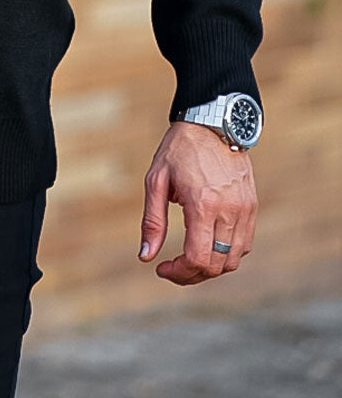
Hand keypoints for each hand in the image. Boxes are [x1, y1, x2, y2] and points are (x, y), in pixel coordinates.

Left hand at [138, 120, 256, 284]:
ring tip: (189, 259)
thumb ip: (152, 222)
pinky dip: (227, 253)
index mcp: (203, 205)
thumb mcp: (156, 181)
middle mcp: (229, 211)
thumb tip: (145, 257)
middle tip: (173, 268)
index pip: (198, 259)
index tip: (162, 268)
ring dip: (211, 267)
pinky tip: (208, 244)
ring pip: (234, 259)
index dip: (179, 273)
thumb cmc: (179, 150)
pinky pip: (245, 243)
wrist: (212, 122)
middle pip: (217, 265)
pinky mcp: (252, 206)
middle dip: (192, 274)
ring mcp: (245, 209)